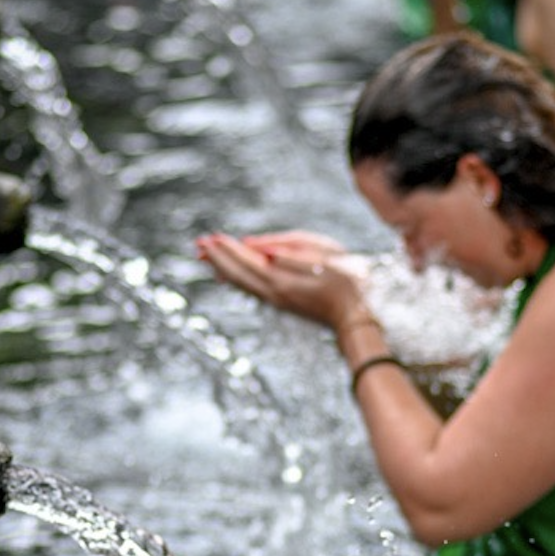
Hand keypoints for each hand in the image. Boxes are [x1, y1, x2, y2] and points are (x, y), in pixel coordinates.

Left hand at [196, 230, 367, 329]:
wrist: (356, 317)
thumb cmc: (347, 285)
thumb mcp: (323, 262)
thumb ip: (290, 255)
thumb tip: (260, 251)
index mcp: (281, 281)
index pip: (247, 262)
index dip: (228, 249)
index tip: (211, 237)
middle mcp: (273, 293)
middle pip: (237, 274)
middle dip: (218, 258)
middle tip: (198, 244)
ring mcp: (276, 300)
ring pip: (241, 283)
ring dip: (223, 268)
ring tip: (206, 257)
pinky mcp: (282, 301)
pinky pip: (251, 289)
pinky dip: (236, 279)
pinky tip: (227, 276)